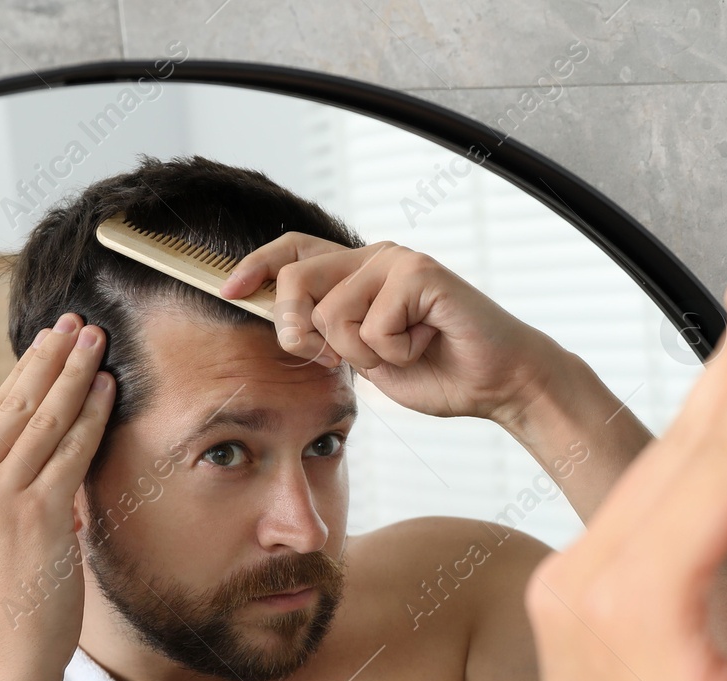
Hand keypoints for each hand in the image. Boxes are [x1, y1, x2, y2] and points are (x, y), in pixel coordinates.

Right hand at [0, 313, 113, 669]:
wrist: (12, 648)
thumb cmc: (12, 592)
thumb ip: (6, 485)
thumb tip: (44, 441)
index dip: (23, 372)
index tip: (48, 341)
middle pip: (13, 404)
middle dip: (49, 357)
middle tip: (76, 323)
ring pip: (44, 419)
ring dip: (75, 374)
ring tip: (97, 342)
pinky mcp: (36, 513)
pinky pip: (71, 450)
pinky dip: (91, 415)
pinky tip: (107, 389)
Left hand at [220, 232, 566, 425]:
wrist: (498, 383)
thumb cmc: (440, 372)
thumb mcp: (367, 359)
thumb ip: (330, 338)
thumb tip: (287, 327)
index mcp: (359, 272)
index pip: (293, 251)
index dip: (255, 268)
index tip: (227, 291)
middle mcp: (374, 256)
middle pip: (295, 279)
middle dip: (299, 330)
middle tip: (338, 359)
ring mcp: (396, 260)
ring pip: (332, 313)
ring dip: (364, 354)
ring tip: (404, 350)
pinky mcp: (419, 272)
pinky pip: (372, 325)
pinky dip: (395, 353)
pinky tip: (426, 342)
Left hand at [521, 235, 726, 680]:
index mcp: (633, 606)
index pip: (713, 465)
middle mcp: (584, 578)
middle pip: (676, 443)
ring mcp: (571, 581)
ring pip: (653, 461)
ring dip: (712, 391)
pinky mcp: (577, 591)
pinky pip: (638, 496)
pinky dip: (688, 444)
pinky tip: (721, 412)